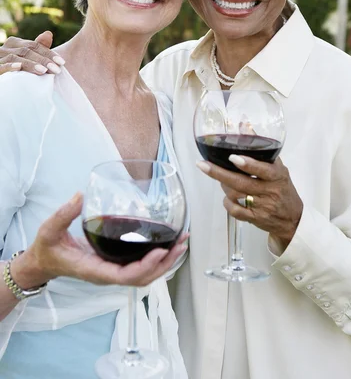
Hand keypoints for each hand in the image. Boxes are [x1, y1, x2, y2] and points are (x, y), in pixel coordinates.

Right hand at [0, 31, 63, 75]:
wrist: (1, 82)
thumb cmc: (14, 68)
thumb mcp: (27, 57)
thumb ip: (38, 48)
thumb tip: (49, 33)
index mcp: (14, 43)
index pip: (35, 45)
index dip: (49, 53)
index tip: (62, 62)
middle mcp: (6, 48)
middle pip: (27, 51)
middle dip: (43, 60)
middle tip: (56, 69)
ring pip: (16, 58)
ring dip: (31, 64)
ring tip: (44, 71)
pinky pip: (2, 66)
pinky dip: (10, 66)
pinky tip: (19, 68)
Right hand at [12, 193, 187, 288]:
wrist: (43, 263)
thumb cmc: (47, 248)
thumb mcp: (50, 230)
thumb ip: (64, 214)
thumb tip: (80, 195)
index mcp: (94, 270)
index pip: (124, 276)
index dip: (145, 267)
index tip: (160, 252)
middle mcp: (106, 275)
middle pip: (142, 279)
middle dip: (164, 264)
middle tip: (181, 244)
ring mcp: (112, 272)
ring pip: (144, 276)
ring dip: (165, 263)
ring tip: (181, 243)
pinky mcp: (115, 265)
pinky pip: (140, 269)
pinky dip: (157, 260)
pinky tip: (167, 246)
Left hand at [196, 156, 302, 245]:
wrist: (292, 218)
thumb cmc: (282, 188)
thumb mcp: (278, 168)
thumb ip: (261, 149)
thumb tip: (244, 126)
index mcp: (277, 176)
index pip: (262, 170)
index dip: (248, 164)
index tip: (233, 158)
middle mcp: (270, 191)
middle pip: (241, 183)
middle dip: (219, 173)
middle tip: (203, 165)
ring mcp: (262, 206)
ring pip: (235, 195)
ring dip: (224, 185)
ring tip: (221, 178)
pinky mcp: (255, 218)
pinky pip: (235, 211)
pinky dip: (227, 202)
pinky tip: (227, 197)